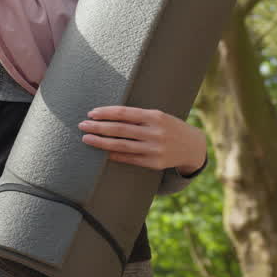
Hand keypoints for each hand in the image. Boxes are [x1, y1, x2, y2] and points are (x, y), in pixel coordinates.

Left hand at [78, 106, 206, 175]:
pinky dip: (114, 155)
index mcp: (155, 116)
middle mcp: (155, 133)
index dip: (106, 113)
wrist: (193, 146)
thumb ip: (137, 116)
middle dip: (98, 127)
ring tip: (87, 139)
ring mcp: (155, 149)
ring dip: (101, 142)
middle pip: (120, 129)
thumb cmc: (170, 127)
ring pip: (122, 146)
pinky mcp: (154, 163)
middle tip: (82, 125)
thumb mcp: (158, 116)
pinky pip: (130, 159)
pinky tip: (102, 152)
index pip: (124, 113)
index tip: (91, 113)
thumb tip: (107, 116)